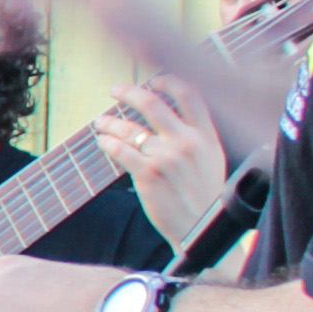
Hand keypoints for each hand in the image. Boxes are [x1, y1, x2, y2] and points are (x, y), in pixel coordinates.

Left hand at [92, 75, 229, 251]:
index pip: (188, 94)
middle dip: (129, 92)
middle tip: (115, 90)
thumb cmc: (204, 197)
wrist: (201, 231)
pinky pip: (120, 150)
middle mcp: (187, 142)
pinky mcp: (148, 174)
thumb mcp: (212, 159)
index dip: (168, 81)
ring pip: (129, 128)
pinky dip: (107, 143)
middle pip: (152, 103)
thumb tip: (174, 114)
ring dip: (110, 122)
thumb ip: (196, 136)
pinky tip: (103, 142)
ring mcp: (166, 157)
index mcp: (206, 136)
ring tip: (100, 123)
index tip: (153, 80)